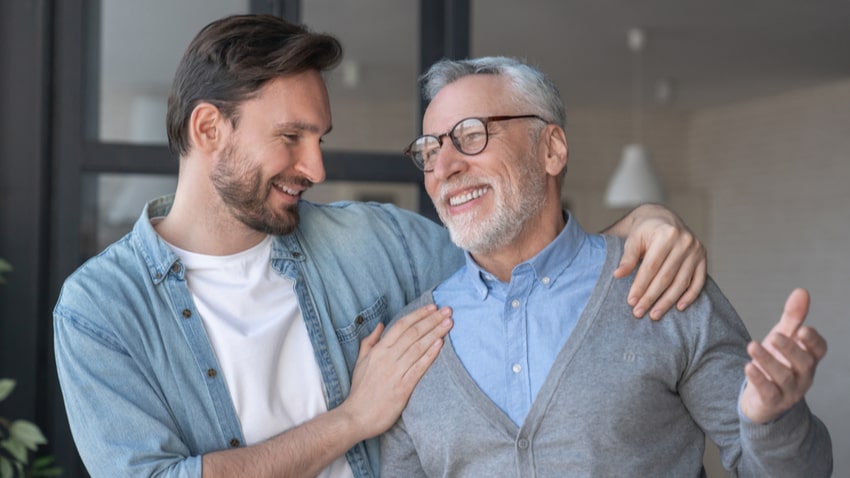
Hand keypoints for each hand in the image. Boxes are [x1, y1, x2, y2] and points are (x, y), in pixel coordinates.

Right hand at [339, 305, 452, 437]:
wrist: (357, 416)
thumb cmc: (360, 390)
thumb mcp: (361, 361)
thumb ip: (370, 341)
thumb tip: (380, 324)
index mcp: (378, 350)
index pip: (401, 326)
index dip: (418, 315)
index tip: (432, 307)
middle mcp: (387, 358)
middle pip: (413, 333)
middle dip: (432, 320)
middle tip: (447, 310)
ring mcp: (395, 372)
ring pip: (418, 347)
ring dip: (435, 333)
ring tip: (449, 323)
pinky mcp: (402, 387)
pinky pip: (419, 367)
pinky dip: (430, 355)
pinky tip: (441, 344)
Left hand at [610, 204, 706, 318]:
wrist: (665, 219)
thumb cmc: (646, 231)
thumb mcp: (634, 239)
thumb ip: (627, 257)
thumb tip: (617, 275)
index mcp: (666, 235)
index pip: (651, 267)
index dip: (640, 285)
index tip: (631, 301)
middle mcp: (684, 242)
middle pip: (666, 277)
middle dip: (651, 297)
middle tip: (639, 312)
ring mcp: (696, 251)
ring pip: (681, 282)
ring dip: (668, 301)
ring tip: (655, 314)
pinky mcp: (703, 258)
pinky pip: (698, 281)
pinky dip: (690, 296)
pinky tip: (679, 307)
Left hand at [740, 288, 826, 423]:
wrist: (762, 399)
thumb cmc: (777, 363)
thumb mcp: (783, 338)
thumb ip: (793, 317)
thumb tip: (802, 291)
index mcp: (808, 358)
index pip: (819, 350)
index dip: (813, 340)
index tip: (801, 329)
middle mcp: (803, 376)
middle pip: (804, 363)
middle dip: (791, 349)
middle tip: (775, 336)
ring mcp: (790, 392)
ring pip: (784, 378)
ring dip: (768, 361)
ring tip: (752, 346)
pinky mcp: (772, 402)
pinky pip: (769, 393)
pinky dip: (759, 380)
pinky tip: (748, 367)